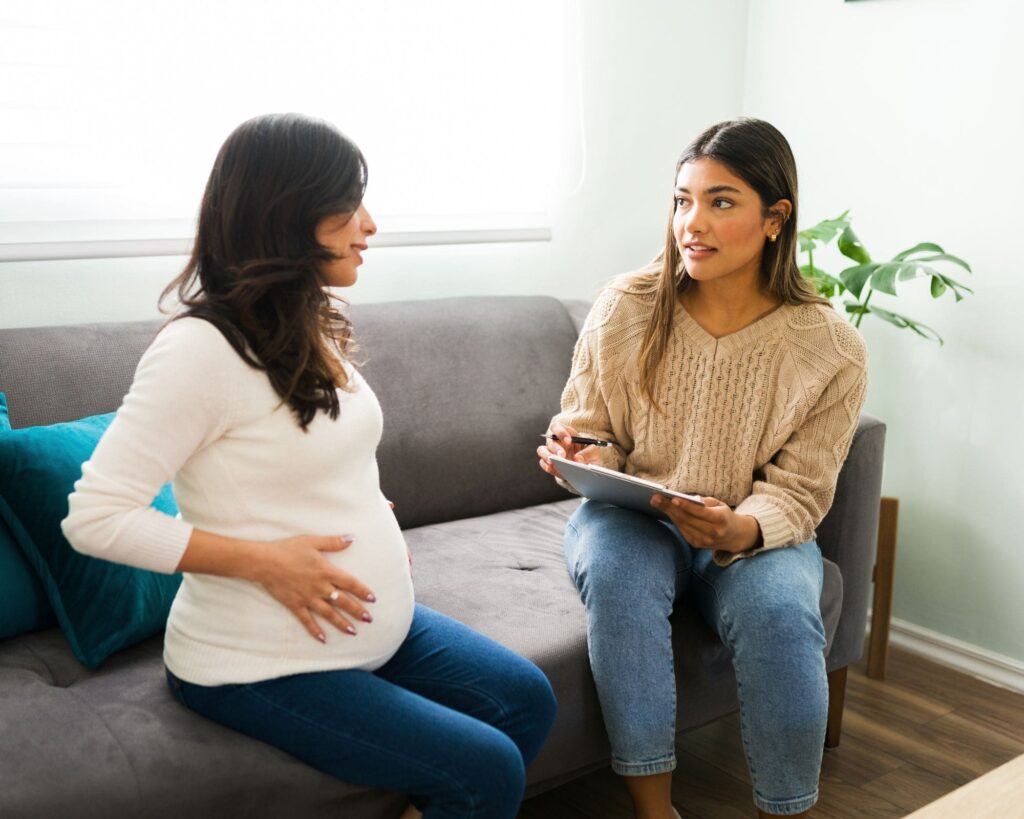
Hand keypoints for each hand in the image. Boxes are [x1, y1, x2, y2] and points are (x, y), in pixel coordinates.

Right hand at [252, 534, 376, 642]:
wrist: (265, 562)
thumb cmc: (289, 549)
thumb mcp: (313, 541)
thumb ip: (334, 542)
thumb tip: (352, 538)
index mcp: (326, 571)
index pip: (350, 583)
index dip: (362, 591)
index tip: (373, 600)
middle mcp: (320, 587)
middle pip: (343, 601)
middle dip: (357, 611)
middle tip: (369, 620)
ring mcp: (308, 598)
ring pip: (329, 614)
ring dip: (342, 623)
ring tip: (353, 632)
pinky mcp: (295, 605)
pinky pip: (307, 621)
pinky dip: (315, 631)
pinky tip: (323, 640)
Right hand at [537, 421, 603, 477]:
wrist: (587, 467)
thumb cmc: (589, 454)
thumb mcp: (594, 451)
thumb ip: (589, 453)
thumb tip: (577, 459)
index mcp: (566, 433)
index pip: (557, 427)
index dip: (560, 432)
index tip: (569, 441)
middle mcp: (556, 441)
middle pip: (550, 440)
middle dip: (556, 448)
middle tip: (562, 456)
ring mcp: (551, 452)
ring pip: (541, 450)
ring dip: (546, 456)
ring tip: (554, 462)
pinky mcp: (549, 463)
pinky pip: (543, 463)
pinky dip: (547, 466)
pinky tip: (554, 469)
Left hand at [651, 495, 761, 553]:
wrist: (734, 536)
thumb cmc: (724, 515)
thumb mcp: (720, 504)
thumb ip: (706, 501)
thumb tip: (689, 499)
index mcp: (721, 520)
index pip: (701, 512)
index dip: (686, 506)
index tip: (673, 498)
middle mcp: (713, 533)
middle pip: (687, 519)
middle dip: (670, 508)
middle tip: (655, 498)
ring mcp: (704, 541)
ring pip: (682, 525)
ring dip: (668, 513)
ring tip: (656, 502)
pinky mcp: (697, 545)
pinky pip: (682, 530)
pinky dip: (674, 520)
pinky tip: (666, 511)